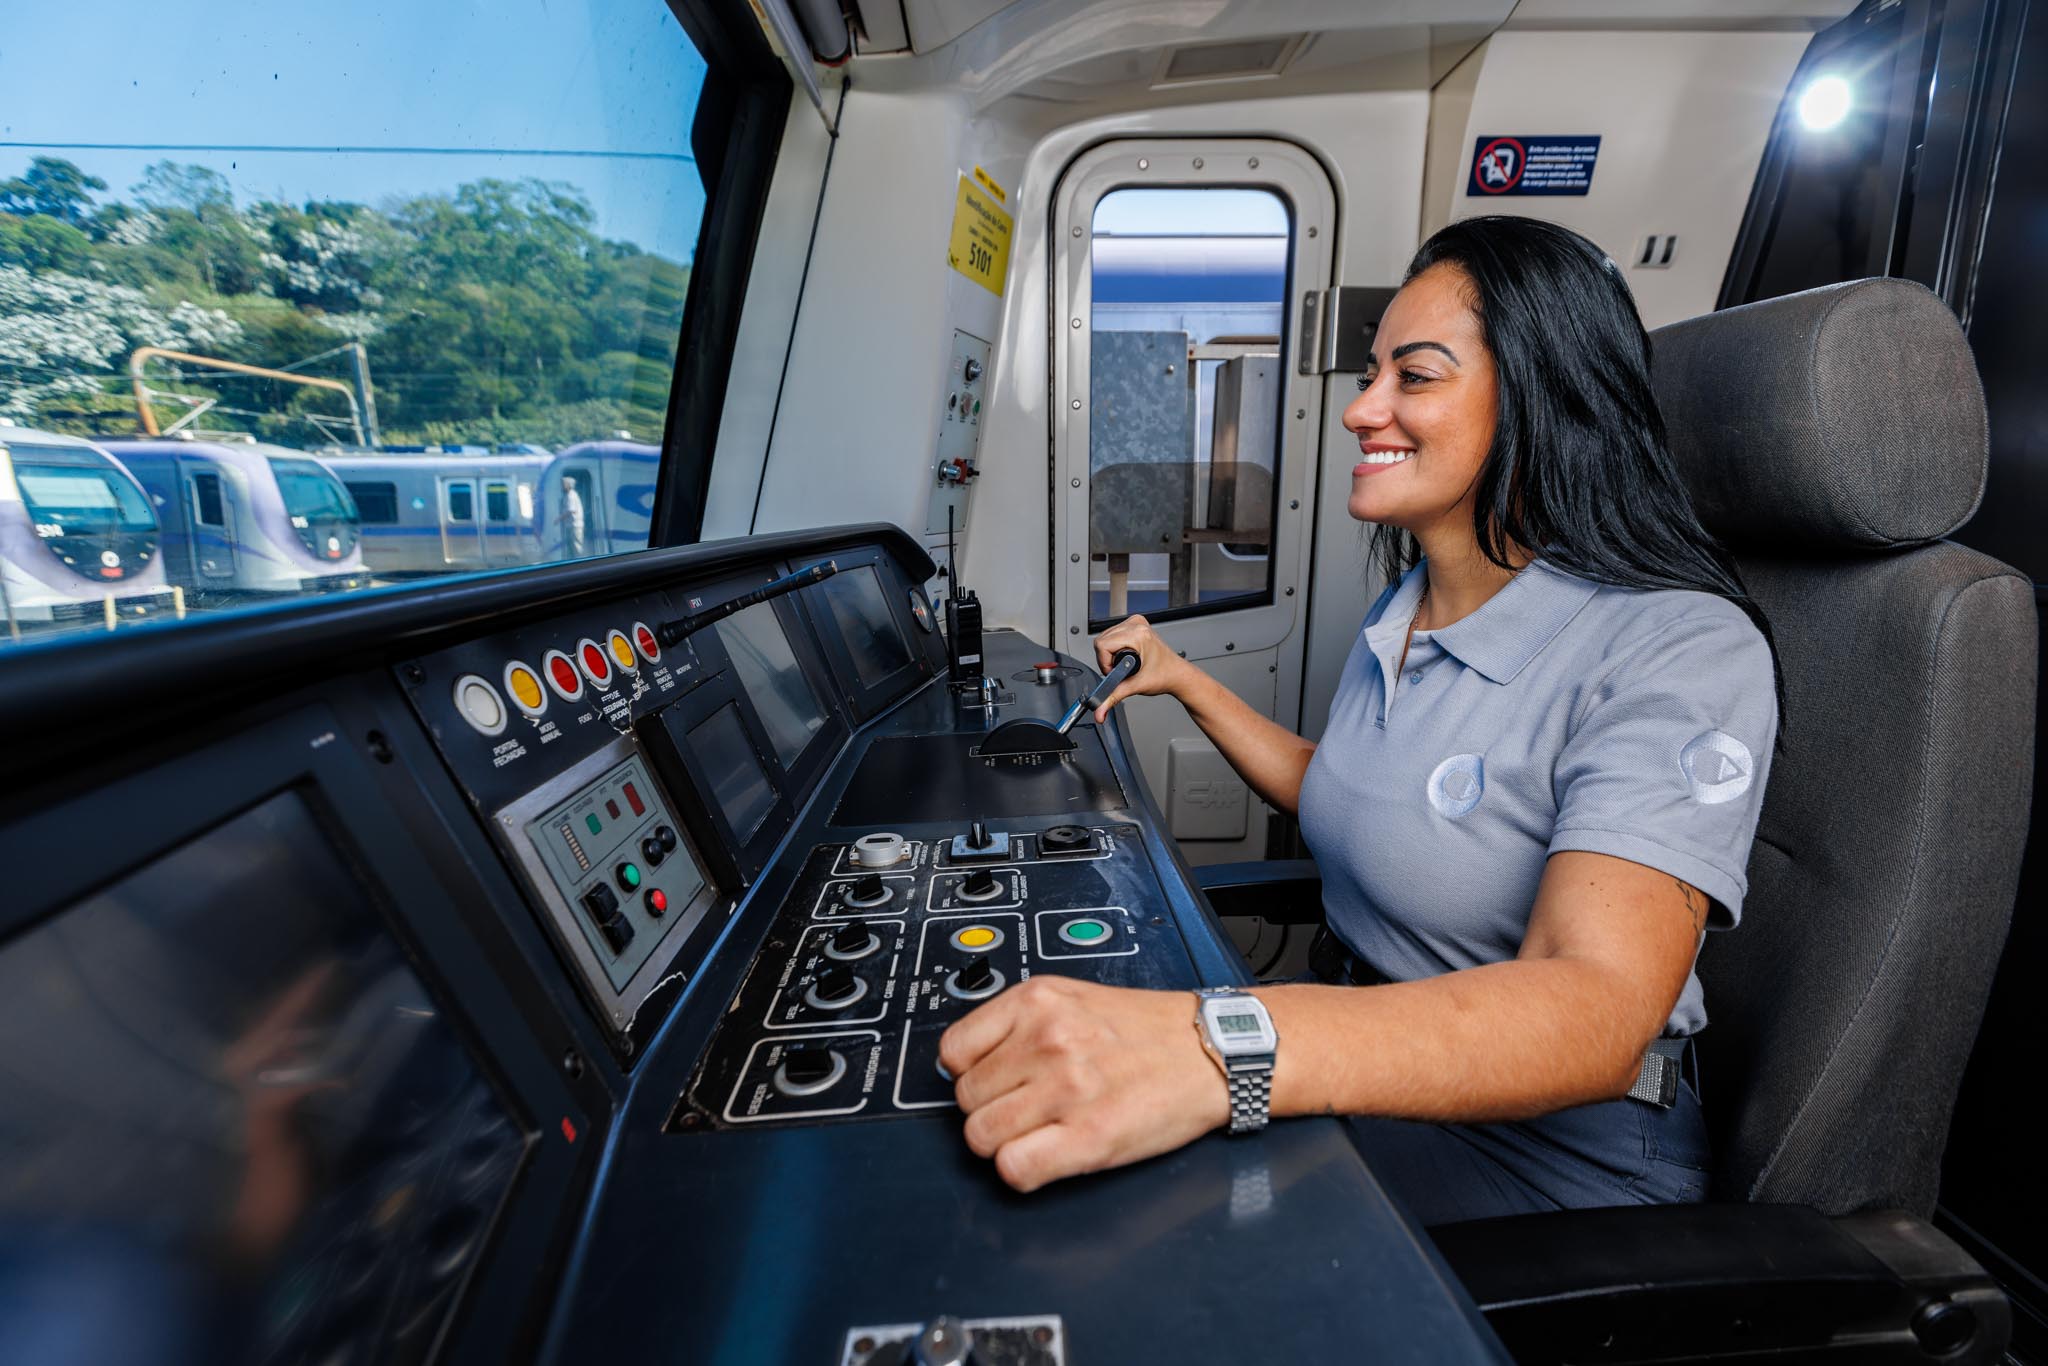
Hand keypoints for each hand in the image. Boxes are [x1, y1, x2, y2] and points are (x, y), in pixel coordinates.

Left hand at [939, 975, 1228, 1191]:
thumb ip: (1018, 1023)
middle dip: (990, 1110)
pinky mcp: (1088, 1136)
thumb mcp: (1073, 999)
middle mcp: (1047, 1039)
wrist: (1212, 1052)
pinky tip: (1047, 1157)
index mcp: (1037, 1000)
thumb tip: (964, 1063)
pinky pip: (1014, 1168)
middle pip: (965, 1099)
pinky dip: (1022, 1171)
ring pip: (981, 1137)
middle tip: (1027, 1110)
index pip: (952, 1053)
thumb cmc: (1148, 1031)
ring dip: (1004, 1144)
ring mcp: (1066, 1089)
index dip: (971, 1074)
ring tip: (1040, 1133)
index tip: (994, 1083)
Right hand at [1091, 615, 1196, 722]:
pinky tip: (1126, 655)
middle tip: (1121, 670)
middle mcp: (1136, 625)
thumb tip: (1099, 710)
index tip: (1116, 672)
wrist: (1176, 674)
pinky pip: (1113, 633)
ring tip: (1125, 663)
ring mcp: (1136, 622)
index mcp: (1138, 635)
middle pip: (1102, 640)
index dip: (1105, 663)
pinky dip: (1115, 647)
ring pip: (1105, 636)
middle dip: (1107, 659)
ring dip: (1110, 653)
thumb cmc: (1164, 676)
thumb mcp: (1135, 686)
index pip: (1102, 645)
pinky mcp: (1135, 624)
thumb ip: (1113, 697)